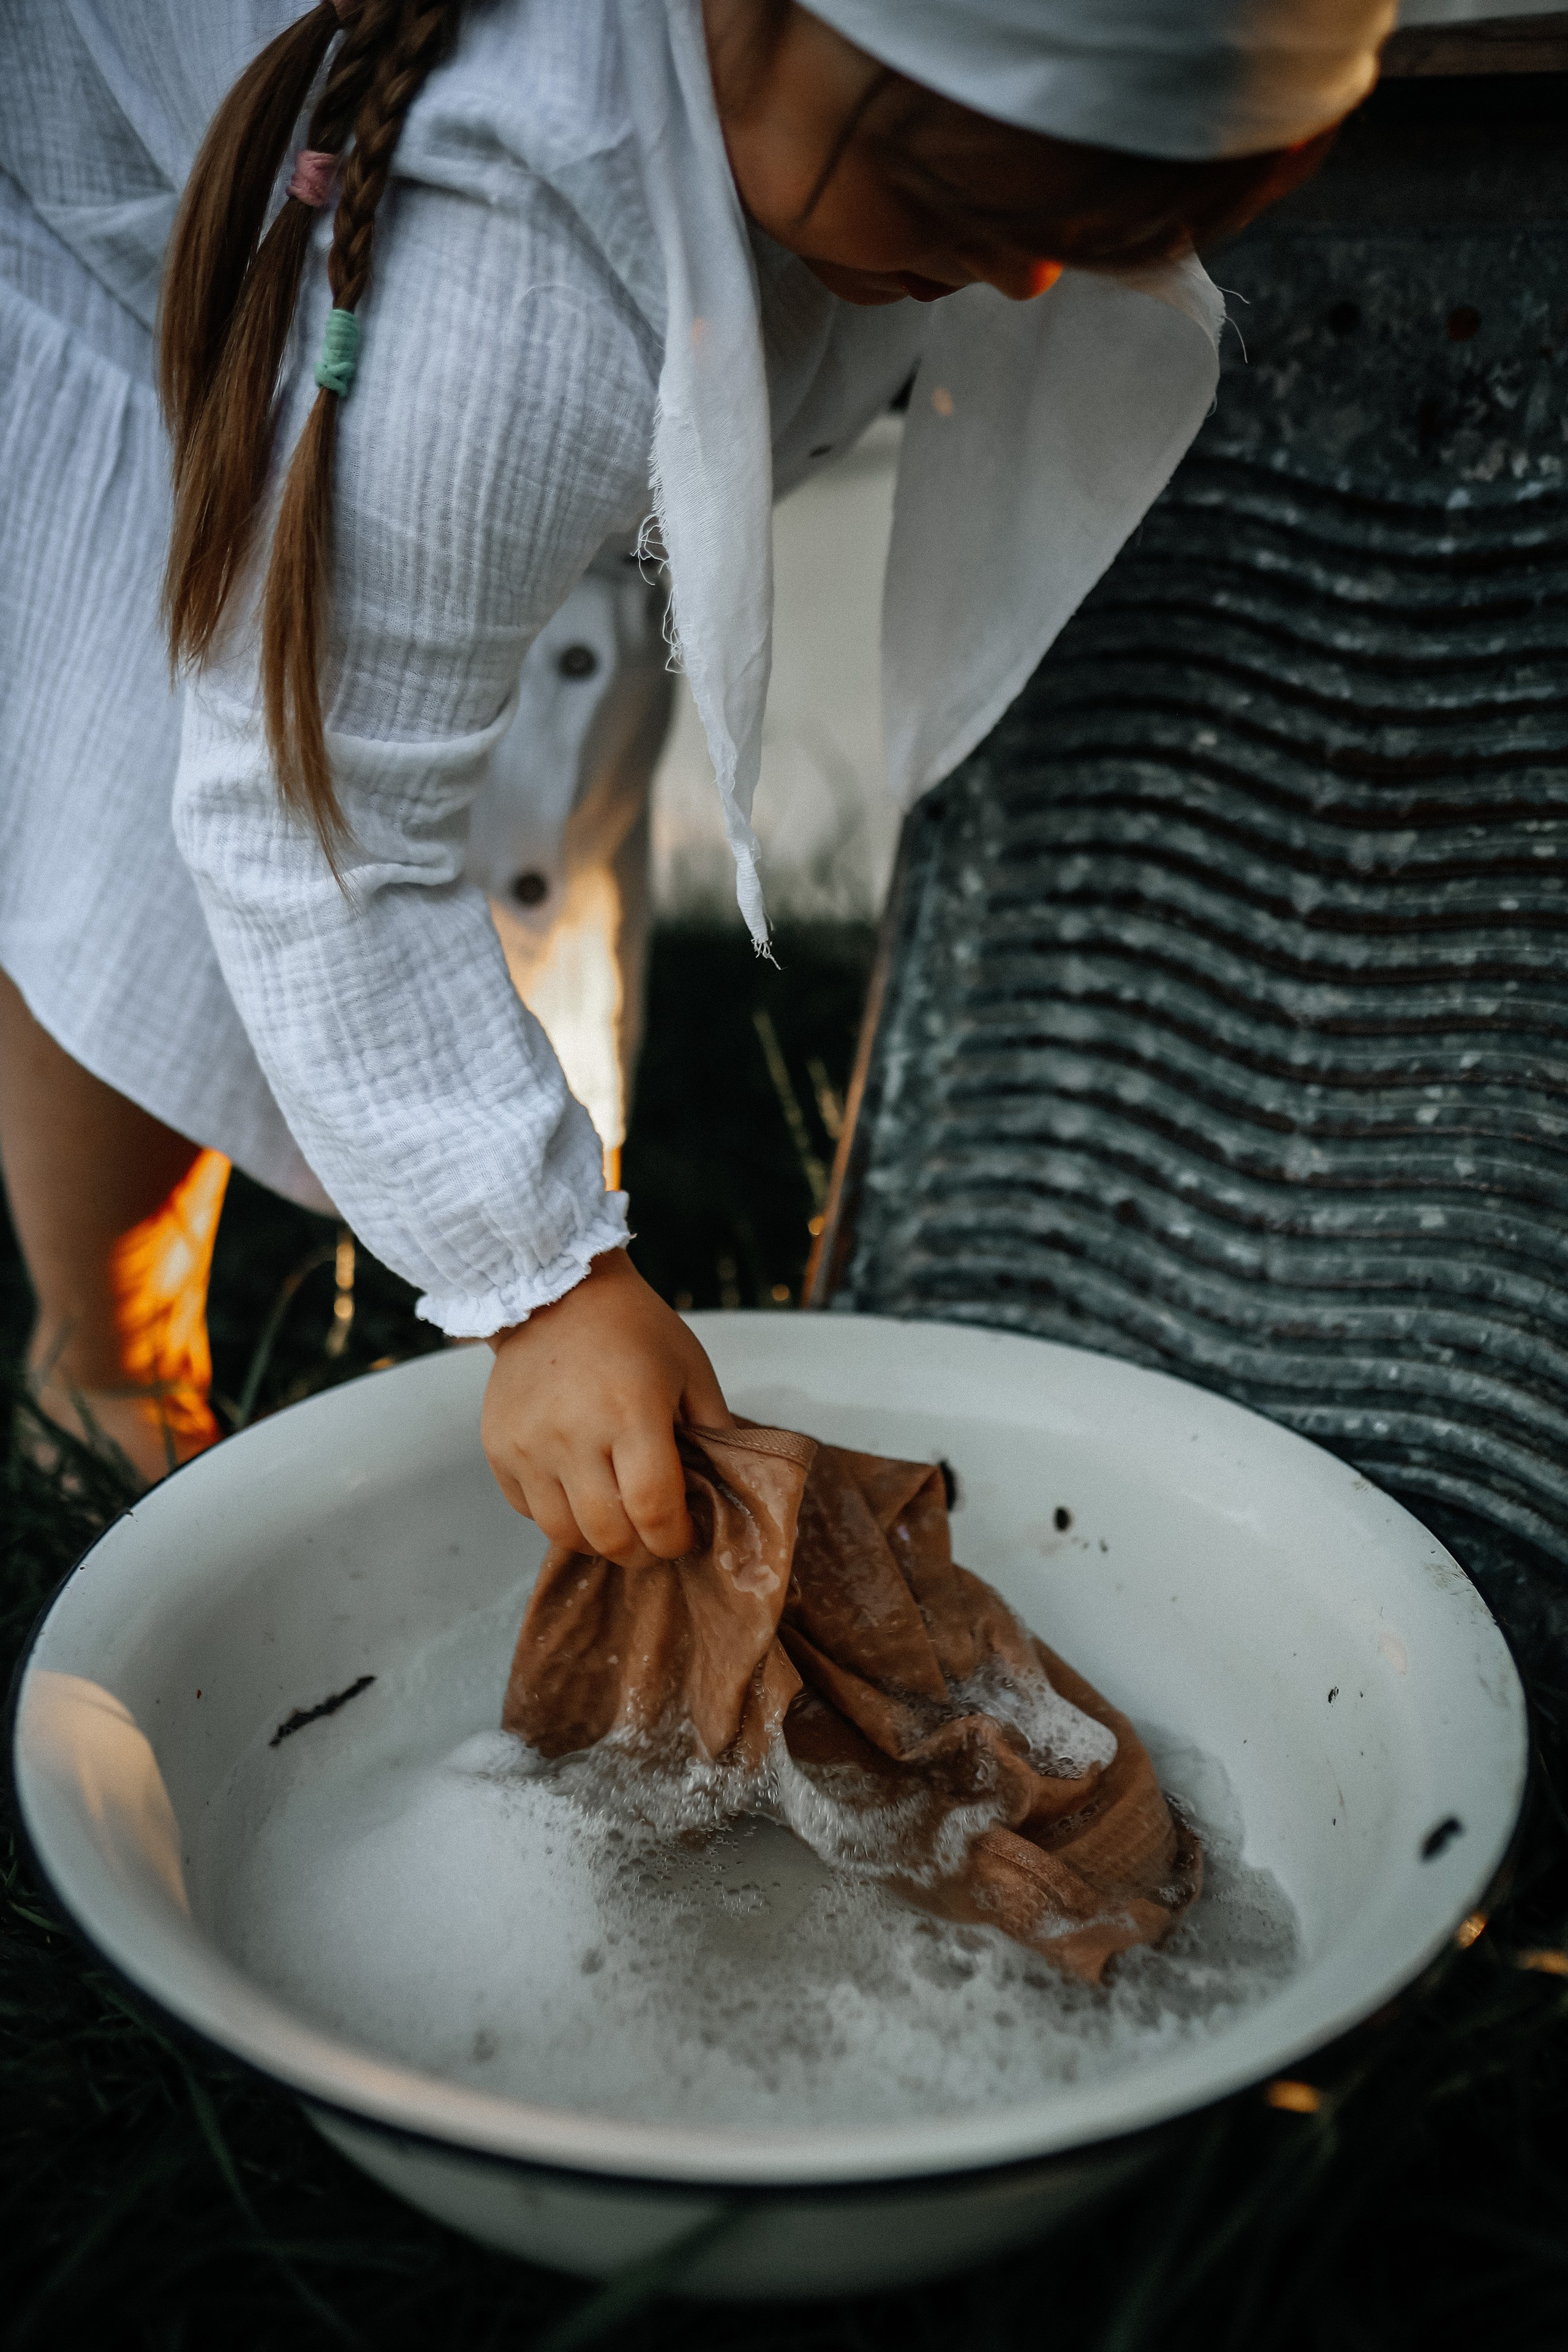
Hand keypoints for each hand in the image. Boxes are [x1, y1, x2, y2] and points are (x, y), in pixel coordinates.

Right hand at [481, 1248, 730, 1567]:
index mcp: (631, 1412)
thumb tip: (725, 1490)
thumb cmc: (634, 1329)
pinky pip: (528, 1511)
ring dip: (597, 1542)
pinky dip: (558, 1515)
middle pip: (608, 1535)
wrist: (556, 1292)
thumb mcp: (691, 1370)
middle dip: (640, 1551)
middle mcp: (574, 1434)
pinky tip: (579, 1493)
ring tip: (617, 1524)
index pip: (654, 1510)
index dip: (674, 1539)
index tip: (684, 1536)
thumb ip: (714, 1431)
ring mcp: (529, 1445)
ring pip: (563, 1533)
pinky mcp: (498, 1449)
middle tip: (654, 1540)